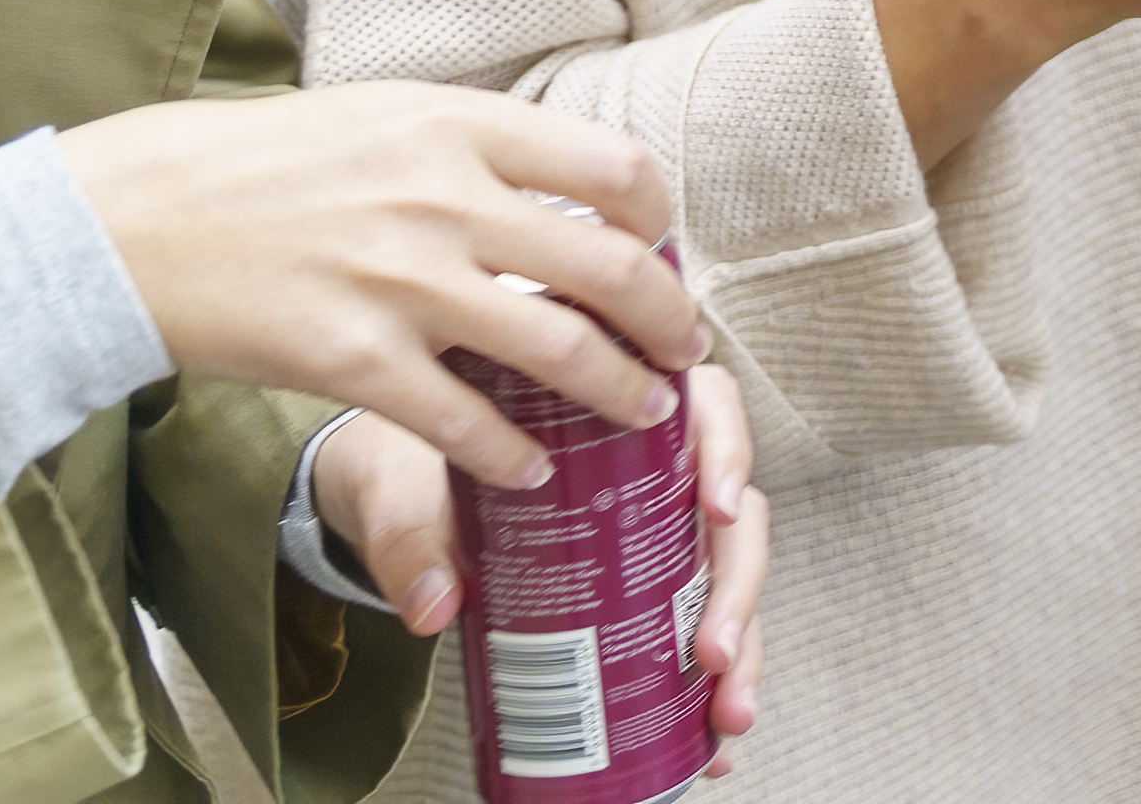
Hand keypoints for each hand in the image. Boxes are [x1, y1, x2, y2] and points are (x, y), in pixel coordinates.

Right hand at [58, 86, 707, 489]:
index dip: (659, 218)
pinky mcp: (351, 361)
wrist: (131, 221)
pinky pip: (462, 421)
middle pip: (609, 267)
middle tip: (686, 349)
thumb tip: (566, 183)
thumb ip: (474, 147)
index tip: (663, 248)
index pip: (614, 169)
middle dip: (665, 319)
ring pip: (555, 349)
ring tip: (642, 413)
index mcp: (459, 127)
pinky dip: (511, 453)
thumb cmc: (260, 165)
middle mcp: (445, 200)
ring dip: (615, 392)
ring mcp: (401, 283)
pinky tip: (530, 468)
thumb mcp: (383, 116)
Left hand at [321, 378, 768, 759]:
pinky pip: (697, 623)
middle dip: (738, 588)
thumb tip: (438, 607)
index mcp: (620, 419)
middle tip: (713, 653)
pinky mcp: (645, 590)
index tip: (716, 511)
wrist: (397, 506)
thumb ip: (413, 544)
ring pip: (730, 576)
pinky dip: (714, 677)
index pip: (709, 408)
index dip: (728, 452)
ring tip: (727, 714)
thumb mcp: (409, 497)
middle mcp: (660, 474)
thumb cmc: (420, 477)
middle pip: (736, 514)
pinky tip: (712, 732)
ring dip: (743, 644)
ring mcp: (658, 536)